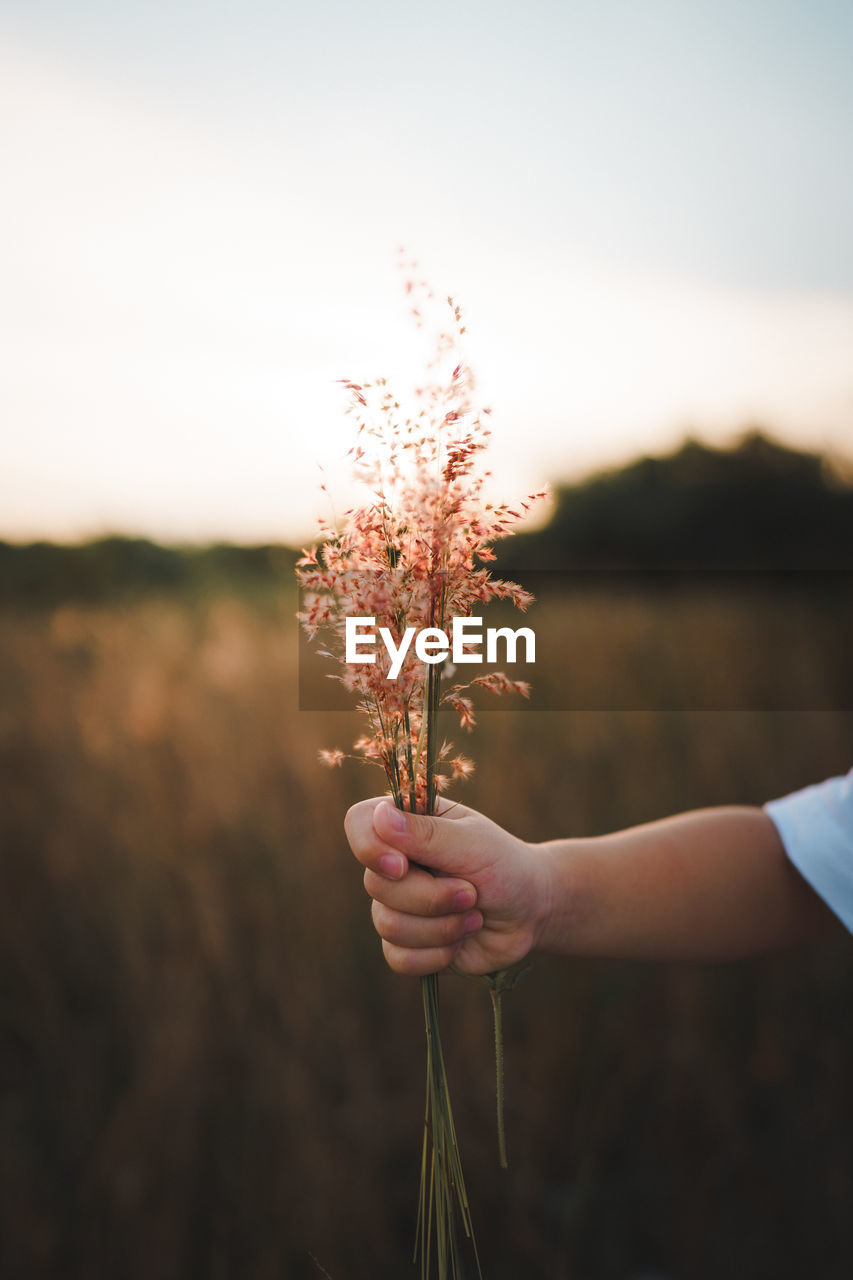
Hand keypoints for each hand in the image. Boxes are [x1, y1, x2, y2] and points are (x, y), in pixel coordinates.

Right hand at [345, 797, 551, 975]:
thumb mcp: (473, 844)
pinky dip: (435, 955)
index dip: (369, 847)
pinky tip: (460, 942)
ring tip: (473, 915)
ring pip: (387, 924)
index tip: (402, 866)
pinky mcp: (406, 943)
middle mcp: (394, 862)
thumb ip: (427, 834)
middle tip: (471, 892)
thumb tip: (379, 816)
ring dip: (441, 927)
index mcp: (406, 824)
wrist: (531, 912)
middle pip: (375, 884)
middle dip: (431, 897)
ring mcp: (397, 903)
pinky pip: (397, 957)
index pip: (358, 823)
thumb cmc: (505, 866)